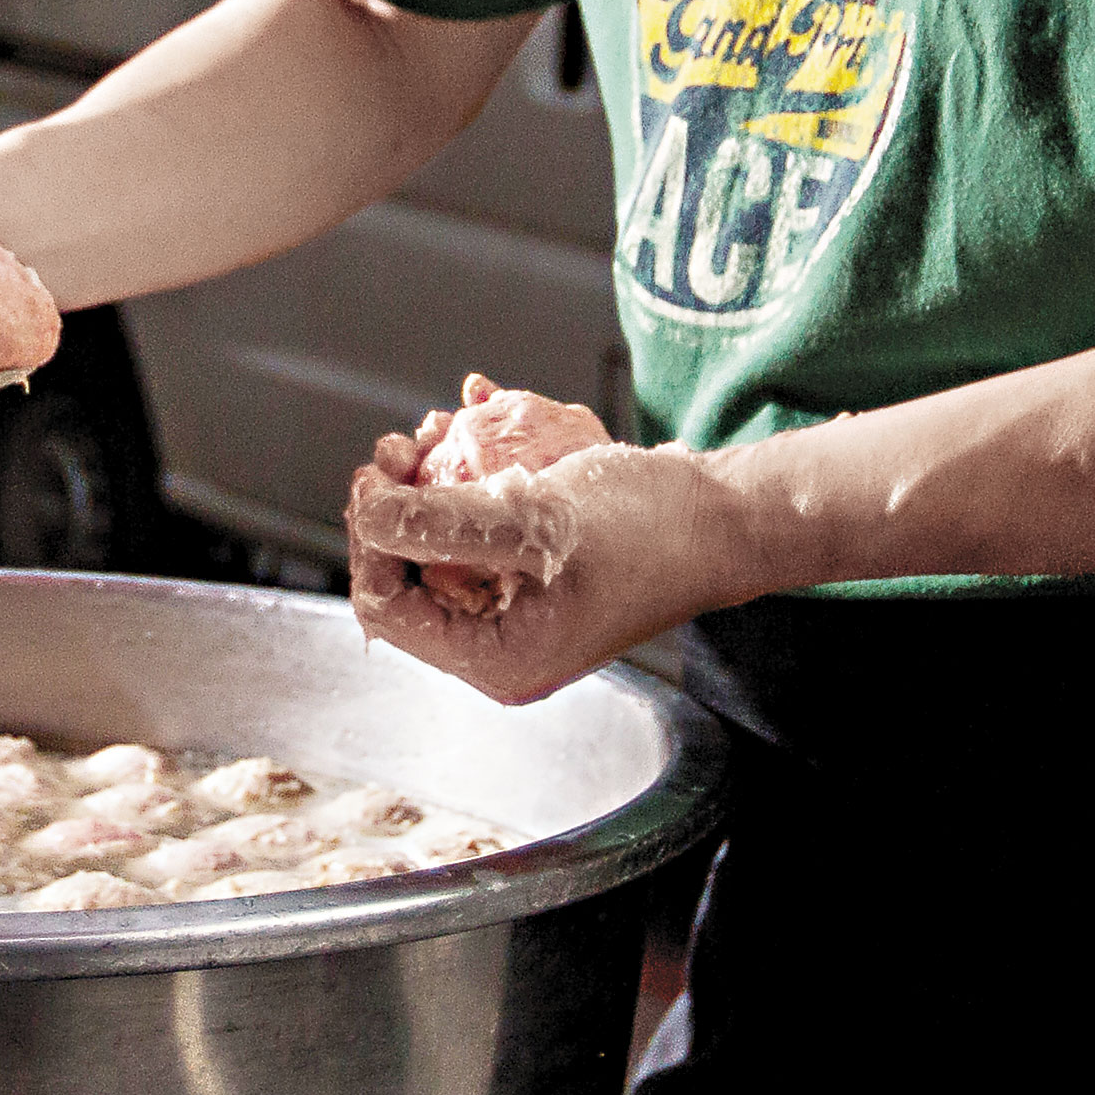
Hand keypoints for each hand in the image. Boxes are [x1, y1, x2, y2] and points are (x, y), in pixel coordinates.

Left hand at [343, 432, 744, 707]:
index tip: (376, 472)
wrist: (727, 518)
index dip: (368, 536)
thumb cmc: (651, 527)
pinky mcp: (534, 580)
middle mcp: (501, 649)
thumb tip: (367, 513)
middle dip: (394, 510)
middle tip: (402, 446)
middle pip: (405, 579)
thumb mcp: (538, 519)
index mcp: (497, 660)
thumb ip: (445, 521)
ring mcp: (517, 615)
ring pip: (435, 553)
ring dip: (424, 492)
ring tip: (430, 434)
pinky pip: (475, 539)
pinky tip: (467, 441)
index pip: (386, 608)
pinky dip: (464, 492)